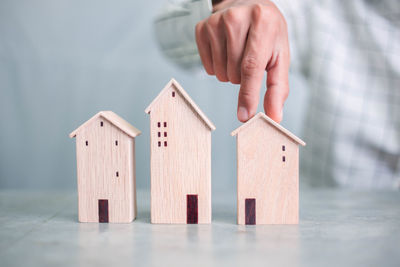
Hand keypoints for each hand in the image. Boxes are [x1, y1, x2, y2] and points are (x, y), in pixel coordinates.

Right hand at [195, 0, 289, 121]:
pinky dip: (217, 67)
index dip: (248, 94)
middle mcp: (236, 18)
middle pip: (234, 73)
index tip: (245, 117)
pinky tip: (226, 51)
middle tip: (249, 60)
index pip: (251, 66)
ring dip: (230, 73)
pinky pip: (207, 68)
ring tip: (238, 54)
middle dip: (243, 78)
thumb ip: (278, 87)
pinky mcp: (202, 28)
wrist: (247, 4)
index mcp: (263, 21)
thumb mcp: (279, 55)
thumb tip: (274, 117)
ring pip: (220, 73)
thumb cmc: (267, 33)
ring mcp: (216, 22)